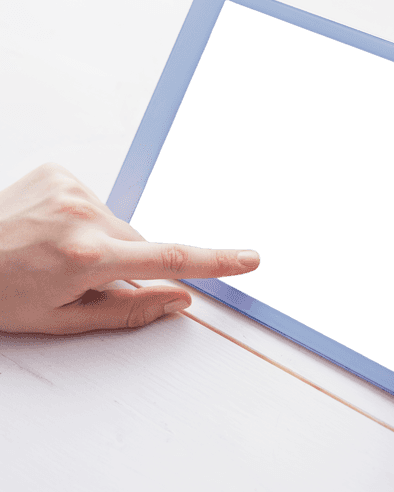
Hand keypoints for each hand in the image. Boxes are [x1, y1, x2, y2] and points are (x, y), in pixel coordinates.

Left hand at [0, 163, 259, 333]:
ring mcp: (71, 188)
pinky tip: (47, 229)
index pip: (169, 260)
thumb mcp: (61, 321)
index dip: (215, 263)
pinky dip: (81, 217)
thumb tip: (180, 300)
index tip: (248, 261)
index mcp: (88, 259)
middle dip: (123, 263)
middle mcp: (84, 216)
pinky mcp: (59, 171)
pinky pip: (92, 200)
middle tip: (76, 279)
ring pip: (115, 222)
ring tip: (52, 252)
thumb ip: (128, 311)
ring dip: (100, 239)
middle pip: (137, 243)